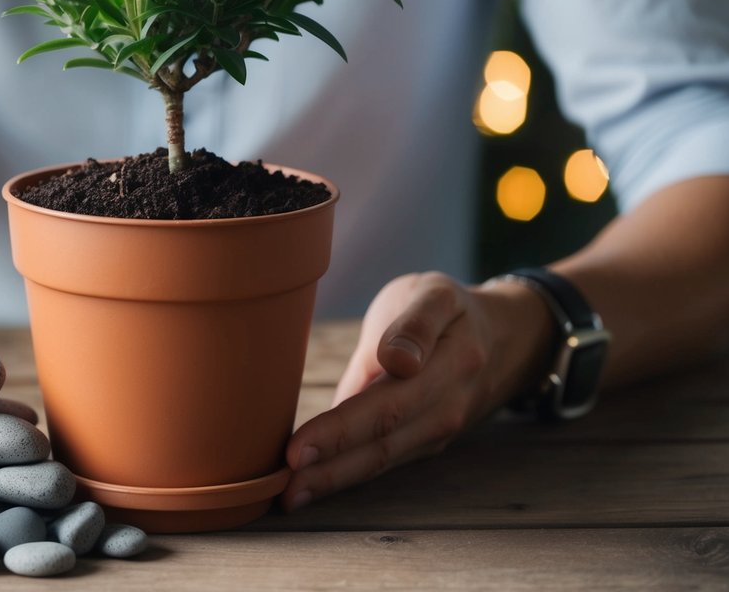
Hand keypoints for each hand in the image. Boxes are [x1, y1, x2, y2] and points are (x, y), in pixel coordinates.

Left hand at [281, 271, 552, 511]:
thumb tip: (398, 360)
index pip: (386, 405)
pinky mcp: (427, 441)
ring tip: (289, 496)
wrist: (506, 337)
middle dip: (330, 468)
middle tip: (283, 486)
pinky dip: (349, 475)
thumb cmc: (451, 309)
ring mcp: (439, 431)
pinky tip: (314, 483)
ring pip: (382, 462)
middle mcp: (447, 407)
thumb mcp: (436, 293)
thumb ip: (416, 323)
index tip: (297, 448)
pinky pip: (386, 461)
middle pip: (382, 444)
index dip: (340, 431)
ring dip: (335, 481)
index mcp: (449, 364)